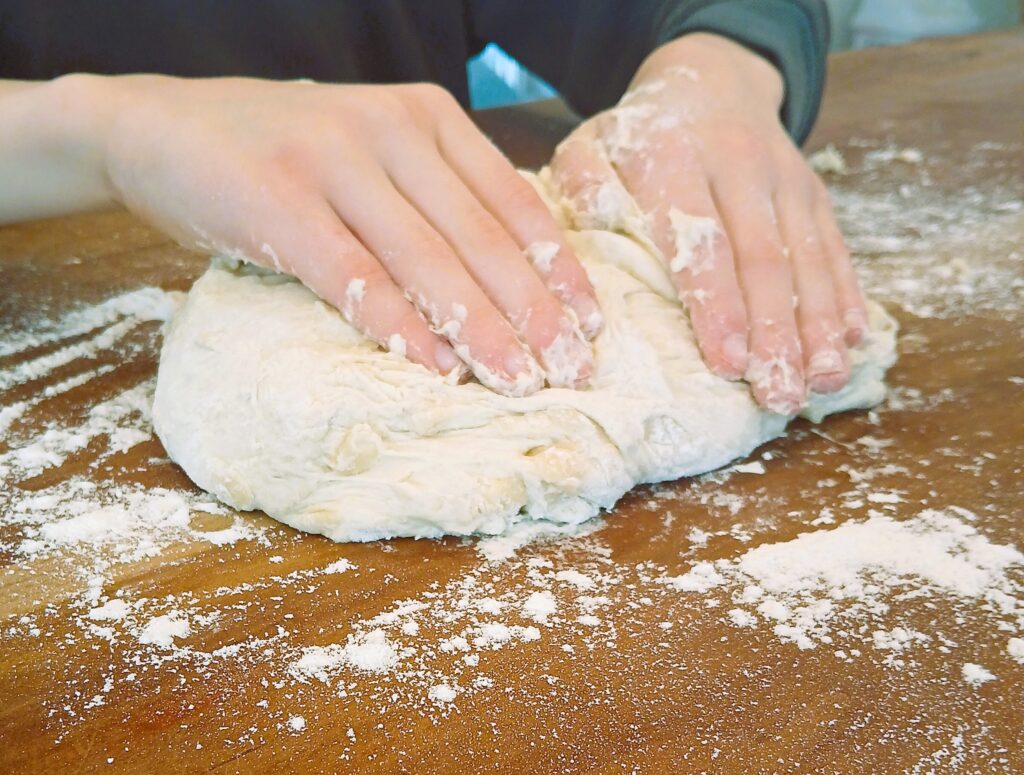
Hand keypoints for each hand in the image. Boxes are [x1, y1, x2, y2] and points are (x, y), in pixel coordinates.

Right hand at [96, 76, 601, 395]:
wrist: (160, 126)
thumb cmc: (283, 153)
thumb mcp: (372, 151)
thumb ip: (433, 193)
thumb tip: (507, 277)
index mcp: (427, 117)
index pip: (514, 199)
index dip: (556, 267)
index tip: (590, 324)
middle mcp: (390, 128)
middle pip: (481, 236)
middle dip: (533, 312)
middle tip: (571, 371)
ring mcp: (332, 158)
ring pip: (427, 259)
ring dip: (479, 330)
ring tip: (518, 383)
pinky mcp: (278, 198)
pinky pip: (355, 274)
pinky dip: (399, 326)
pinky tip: (436, 368)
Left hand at [551, 34, 867, 413]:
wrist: (712, 78)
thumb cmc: (640, 136)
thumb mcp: (592, 145)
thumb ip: (581, 185)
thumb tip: (593, 228)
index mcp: (675, 160)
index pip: (702, 242)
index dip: (717, 306)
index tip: (728, 364)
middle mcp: (740, 167)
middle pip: (764, 260)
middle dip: (776, 334)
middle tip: (779, 395)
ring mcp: (786, 179)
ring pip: (808, 259)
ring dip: (820, 326)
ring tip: (822, 381)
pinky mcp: (815, 191)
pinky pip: (835, 247)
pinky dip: (846, 295)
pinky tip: (854, 341)